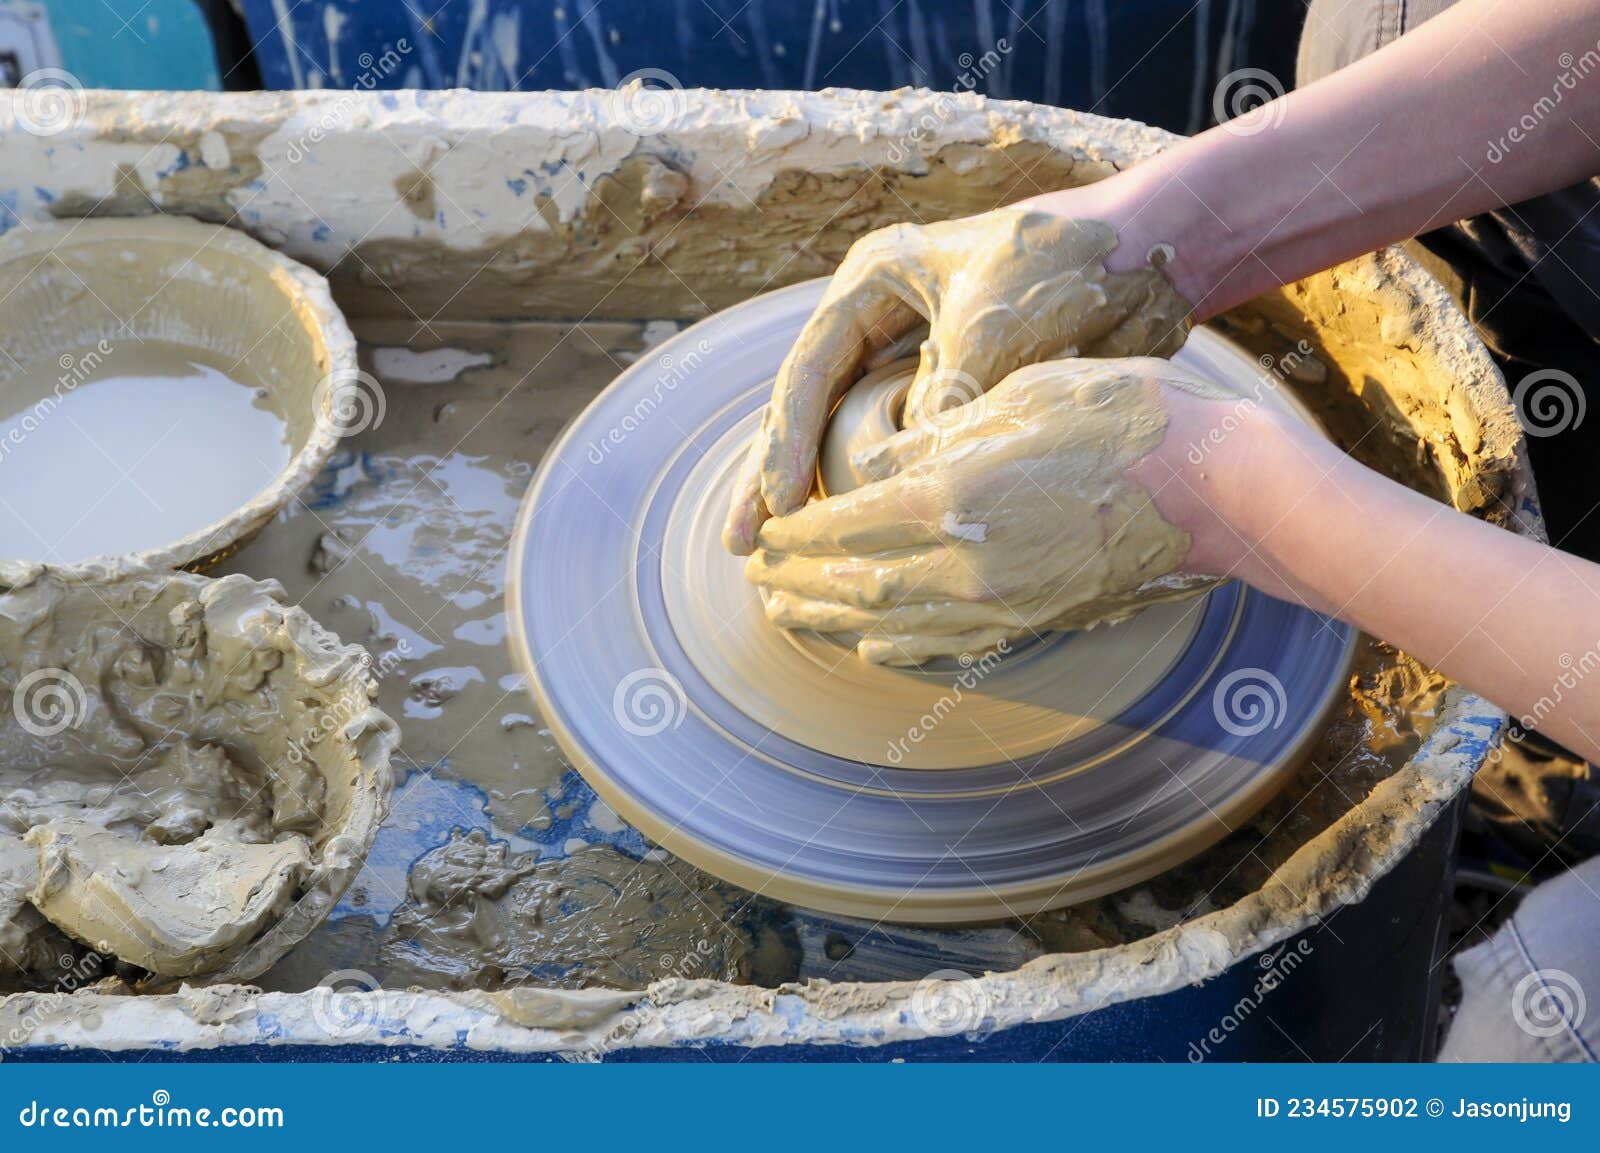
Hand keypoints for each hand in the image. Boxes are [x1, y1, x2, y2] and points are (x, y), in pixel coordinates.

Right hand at [722, 204, 1194, 552]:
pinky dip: (878, 495)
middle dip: (774, 478)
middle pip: (810, 409)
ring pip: (846, 436)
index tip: (776, 507)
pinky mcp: (954, 393)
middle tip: (742, 545)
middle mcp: (884, 320)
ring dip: (818, 495)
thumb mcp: (995, 329)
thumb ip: (941, 398)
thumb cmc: (1070, 266)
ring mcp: (915, 357)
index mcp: (875, 281)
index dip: (784, 444)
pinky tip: (859, 541)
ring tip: (780, 556)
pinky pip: (901, 453)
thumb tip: (900, 477)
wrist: (1155, 255)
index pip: (809, 372)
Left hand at [744, 357, 1246, 664]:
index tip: (763, 535)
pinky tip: (874, 645)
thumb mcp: (1011, 397)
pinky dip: (899, 646)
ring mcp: (1001, 601)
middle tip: (757, 586)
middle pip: (856, 584)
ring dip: (834, 620)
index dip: (796, 534)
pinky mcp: (1034, 619)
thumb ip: (934, 438)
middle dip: (800, 584)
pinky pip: (948, 644)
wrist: (1212, 487)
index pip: (845, 525)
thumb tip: (874, 470)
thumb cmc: (1118, 418)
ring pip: (894, 622)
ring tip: (791, 616)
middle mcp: (964, 562)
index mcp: (950, 495)